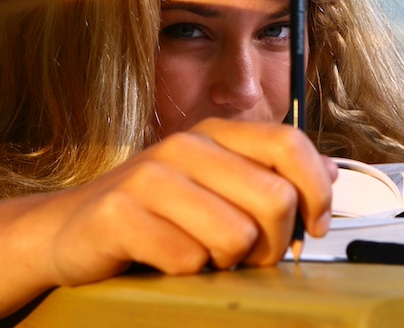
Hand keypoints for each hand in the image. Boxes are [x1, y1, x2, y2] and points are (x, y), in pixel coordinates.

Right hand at [43, 118, 336, 285]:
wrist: (72, 227)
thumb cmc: (157, 208)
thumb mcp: (219, 182)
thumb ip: (274, 174)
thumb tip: (332, 172)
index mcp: (217, 133)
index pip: (289, 142)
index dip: (316, 188)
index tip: (316, 224)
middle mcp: (186, 144)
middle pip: (274, 197)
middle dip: (274, 242)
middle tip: (253, 254)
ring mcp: (150, 175)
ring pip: (236, 235)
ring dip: (228, 261)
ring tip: (205, 253)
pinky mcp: (120, 213)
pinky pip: (188, 259)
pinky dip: (186, 271)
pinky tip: (167, 257)